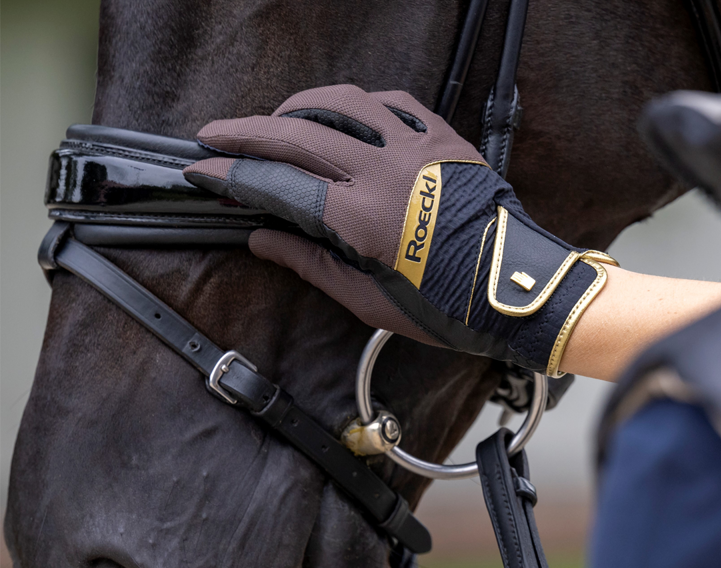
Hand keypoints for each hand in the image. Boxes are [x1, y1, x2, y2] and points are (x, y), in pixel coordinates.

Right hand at [184, 85, 614, 375]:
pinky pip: (389, 103)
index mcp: (360, 219)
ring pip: (340, 104)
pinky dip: (356, 104)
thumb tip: (261, 240)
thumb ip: (311, 263)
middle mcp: (382, 171)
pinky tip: (341, 114)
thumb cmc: (448, 308)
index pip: (277, 185)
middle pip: (296, 133)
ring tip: (274, 120)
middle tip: (213, 136)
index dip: (231, 177)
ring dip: (297, 106)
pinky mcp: (442, 139)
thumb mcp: (369, 301)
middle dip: (245, 132)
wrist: (517, 291)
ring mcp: (415, 148)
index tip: (200, 173)